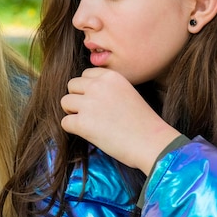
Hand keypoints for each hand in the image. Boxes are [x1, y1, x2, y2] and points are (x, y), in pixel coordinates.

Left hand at [61, 67, 180, 174]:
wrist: (152, 142)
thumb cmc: (143, 122)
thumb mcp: (127, 93)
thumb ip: (107, 88)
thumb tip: (83, 93)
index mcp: (111, 76)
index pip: (85, 74)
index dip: (87, 89)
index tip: (96, 102)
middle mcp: (98, 86)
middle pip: (72, 86)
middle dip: (77, 99)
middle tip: (90, 113)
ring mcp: (89, 103)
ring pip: (65, 102)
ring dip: (72, 113)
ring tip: (88, 123)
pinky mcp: (83, 123)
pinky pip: (65, 122)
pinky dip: (73, 129)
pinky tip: (87, 134)